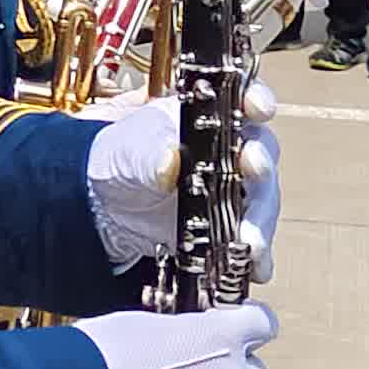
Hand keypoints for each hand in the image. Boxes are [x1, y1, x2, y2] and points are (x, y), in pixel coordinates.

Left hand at [80, 94, 280, 270]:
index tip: (258, 107)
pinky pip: (252, 241)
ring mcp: (234, 190)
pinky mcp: (230, 228)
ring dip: (260, 219)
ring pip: (262, 200)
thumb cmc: (122, 161)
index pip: (244, 100)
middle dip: (261, 163)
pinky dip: (256, 256)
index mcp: (209, 116)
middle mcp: (231, 150)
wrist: (106, 207)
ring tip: (250, 241)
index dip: (257, 100)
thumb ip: (150, 153)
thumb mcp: (129, 151)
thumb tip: (169, 160)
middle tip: (254, 171)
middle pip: (261, 152)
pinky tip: (255, 268)